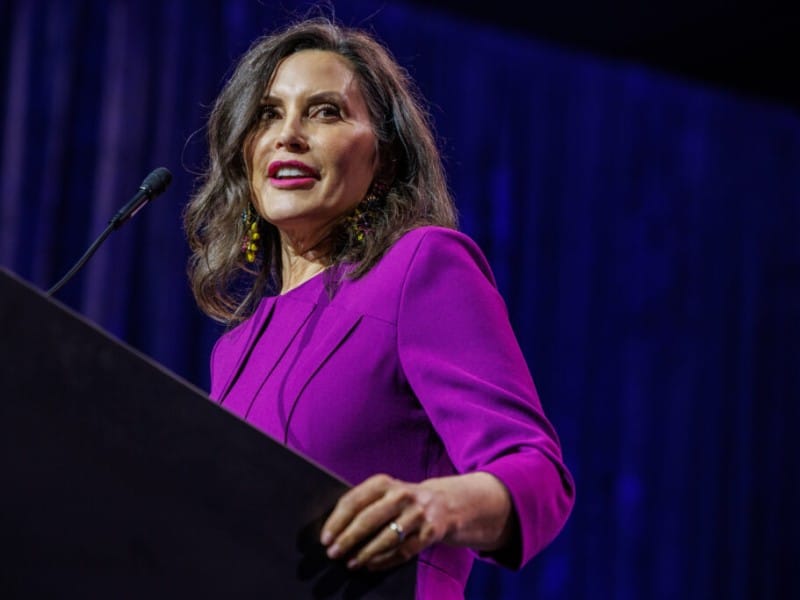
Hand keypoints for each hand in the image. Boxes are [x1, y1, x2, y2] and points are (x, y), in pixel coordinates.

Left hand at [320, 472, 512, 570]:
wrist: (446, 503)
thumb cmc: (403, 501)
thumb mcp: (385, 493)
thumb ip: (363, 504)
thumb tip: (332, 530)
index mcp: (384, 482)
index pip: (354, 500)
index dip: (337, 521)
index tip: (325, 538)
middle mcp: (402, 495)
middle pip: (368, 519)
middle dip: (347, 539)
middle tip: (333, 554)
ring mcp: (418, 513)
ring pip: (386, 538)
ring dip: (365, 553)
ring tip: (351, 563)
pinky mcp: (431, 531)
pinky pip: (404, 551)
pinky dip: (385, 561)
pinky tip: (371, 565)